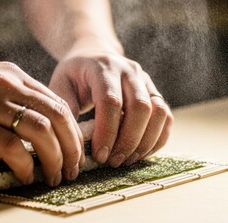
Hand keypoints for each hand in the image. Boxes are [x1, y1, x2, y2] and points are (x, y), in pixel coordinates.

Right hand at [0, 56, 82, 185]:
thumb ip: (13, 96)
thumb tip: (40, 126)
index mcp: (13, 75)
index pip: (58, 103)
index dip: (74, 131)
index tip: (76, 151)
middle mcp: (6, 85)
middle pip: (58, 117)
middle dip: (72, 147)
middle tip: (73, 168)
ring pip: (41, 131)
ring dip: (55, 159)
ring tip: (55, 176)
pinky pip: (12, 148)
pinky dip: (26, 165)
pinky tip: (27, 176)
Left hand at [49, 50, 172, 166]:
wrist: (94, 55)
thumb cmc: (75, 76)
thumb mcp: (60, 87)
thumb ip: (66, 112)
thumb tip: (75, 146)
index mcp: (103, 67)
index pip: (111, 101)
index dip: (107, 132)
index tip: (100, 155)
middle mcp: (129, 70)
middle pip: (140, 107)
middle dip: (128, 141)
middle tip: (114, 162)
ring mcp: (145, 80)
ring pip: (158, 113)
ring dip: (145, 142)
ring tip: (127, 160)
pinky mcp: (155, 92)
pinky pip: (166, 117)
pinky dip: (157, 139)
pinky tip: (140, 153)